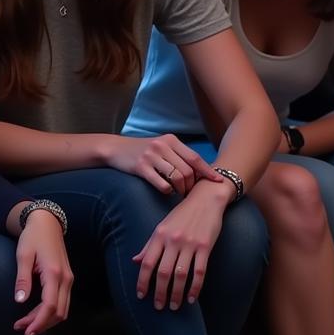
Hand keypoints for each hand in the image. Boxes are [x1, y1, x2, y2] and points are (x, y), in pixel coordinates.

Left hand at [13, 210, 71, 334]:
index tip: (26, 331)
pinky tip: (36, 314)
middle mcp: (66, 279)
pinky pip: (62, 302)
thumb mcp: (23, 255)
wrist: (47, 223)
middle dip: (41, 325)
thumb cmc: (33, 237)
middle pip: (58, 312)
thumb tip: (19, 301)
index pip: (49, 306)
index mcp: (54, 273)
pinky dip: (50, 312)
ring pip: (62, 310)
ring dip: (46, 320)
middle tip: (22, 330)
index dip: (38, 322)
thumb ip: (22, 279)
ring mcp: (68, 280)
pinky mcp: (67, 279)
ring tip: (26, 324)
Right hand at [105, 134, 220, 196]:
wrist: (115, 148)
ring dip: (181, 190)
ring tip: (180, 194)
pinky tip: (166, 191)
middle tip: (190, 193)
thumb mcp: (160, 146)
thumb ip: (177, 154)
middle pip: (188, 170)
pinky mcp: (141, 167)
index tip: (218, 181)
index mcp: (171, 140)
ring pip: (177, 178)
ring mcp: (151, 156)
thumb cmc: (142, 150)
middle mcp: (163, 146)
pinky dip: (167, 191)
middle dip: (192, 185)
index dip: (208, 171)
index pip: (195, 158)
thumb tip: (199, 171)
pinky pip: (161, 184)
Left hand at [132, 184, 227, 308]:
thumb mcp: (162, 227)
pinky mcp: (205, 246)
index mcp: (159, 235)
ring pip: (180, 275)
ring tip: (174, 306)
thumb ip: (149, 245)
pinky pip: (200, 272)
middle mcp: (172, 240)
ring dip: (176, 294)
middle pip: (163, 272)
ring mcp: (189, 243)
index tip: (141, 295)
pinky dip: (195, 287)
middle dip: (159, 293)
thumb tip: (135, 261)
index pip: (147, 263)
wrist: (205, 199)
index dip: (142, 281)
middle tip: (158, 307)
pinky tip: (191, 298)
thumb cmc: (181, 215)